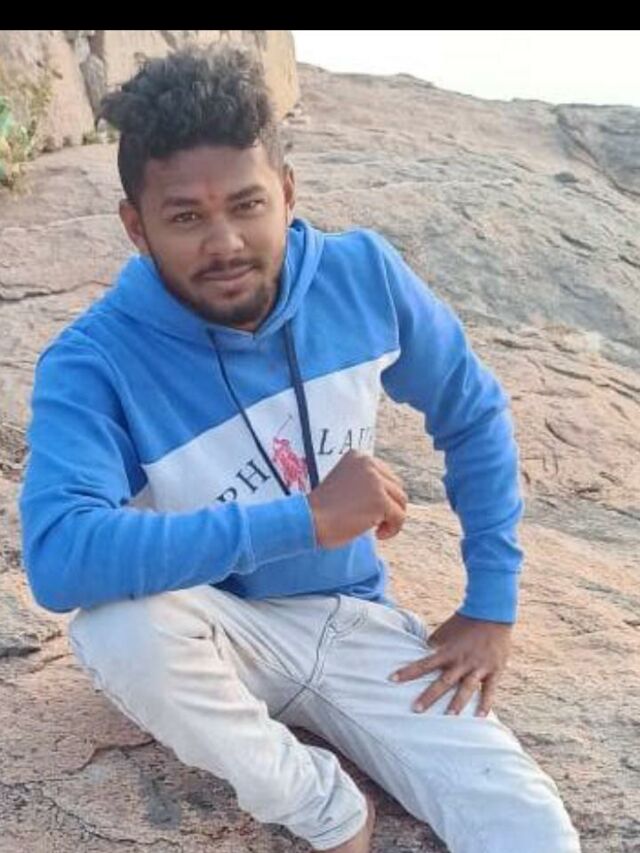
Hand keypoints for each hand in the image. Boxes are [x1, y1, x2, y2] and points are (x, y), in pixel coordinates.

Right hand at [308, 450, 406, 547]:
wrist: (308, 520)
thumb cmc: (323, 510)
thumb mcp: (345, 484)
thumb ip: (366, 483)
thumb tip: (394, 496)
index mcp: (358, 456)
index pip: (386, 476)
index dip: (382, 496)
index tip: (367, 510)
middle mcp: (368, 463)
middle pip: (396, 487)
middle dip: (389, 507)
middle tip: (373, 521)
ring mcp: (375, 481)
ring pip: (401, 502)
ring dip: (391, 519)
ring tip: (375, 528)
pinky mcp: (379, 500)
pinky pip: (399, 517)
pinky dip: (392, 529)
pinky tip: (377, 534)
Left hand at [390, 612, 512, 716]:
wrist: (492, 613)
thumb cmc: (465, 622)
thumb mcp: (446, 631)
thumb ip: (433, 643)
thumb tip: (419, 651)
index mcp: (448, 651)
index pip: (424, 663)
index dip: (408, 672)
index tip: (392, 680)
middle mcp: (462, 661)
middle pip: (444, 681)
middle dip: (430, 696)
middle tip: (416, 710)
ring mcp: (478, 667)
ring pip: (466, 687)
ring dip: (457, 703)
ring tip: (448, 717)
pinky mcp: (494, 670)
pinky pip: (490, 690)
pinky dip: (485, 703)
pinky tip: (480, 717)